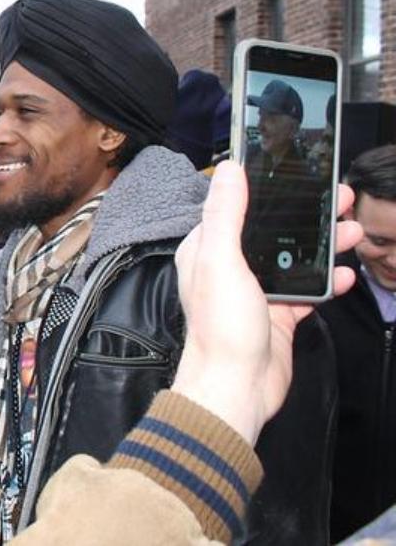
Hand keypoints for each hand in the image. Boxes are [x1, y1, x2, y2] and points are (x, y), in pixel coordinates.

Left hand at [171, 161, 362, 443]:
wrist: (236, 388)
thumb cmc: (220, 328)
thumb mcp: (221, 261)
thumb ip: (226, 214)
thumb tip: (229, 170)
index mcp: (208, 250)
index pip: (237, 208)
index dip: (269, 190)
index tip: (301, 176)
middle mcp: (230, 268)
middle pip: (274, 231)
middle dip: (308, 215)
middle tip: (341, 201)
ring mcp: (256, 292)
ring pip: (295, 258)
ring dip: (324, 245)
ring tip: (351, 232)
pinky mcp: (278, 315)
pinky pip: (308, 291)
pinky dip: (327, 281)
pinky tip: (345, 274)